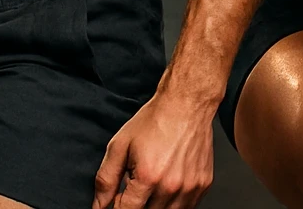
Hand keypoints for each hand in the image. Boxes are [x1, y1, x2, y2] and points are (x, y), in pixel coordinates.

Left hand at [92, 90, 214, 208]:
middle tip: (136, 184)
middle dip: (137, 204)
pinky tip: (168, 183)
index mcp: (148, 177)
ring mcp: (190, 188)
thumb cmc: (155, 120)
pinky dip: (174, 202)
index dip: (118, 207)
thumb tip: (99, 206)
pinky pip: (186, 207)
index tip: (119, 199)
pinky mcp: (203, 185)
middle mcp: (171, 186)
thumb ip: (106, 180)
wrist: (186, 104)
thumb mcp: (120, 145)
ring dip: (155, 205)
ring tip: (153, 181)